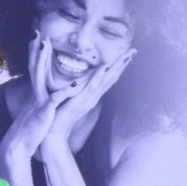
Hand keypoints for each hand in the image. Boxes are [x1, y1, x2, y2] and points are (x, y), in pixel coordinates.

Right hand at [0, 33, 83, 177]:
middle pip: (35, 67)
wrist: (19, 145)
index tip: (38, 36)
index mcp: (36, 92)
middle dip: (37, 50)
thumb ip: (41, 98)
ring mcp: (39, 101)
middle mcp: (36, 93)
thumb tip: (44, 91)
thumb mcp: (37, 109)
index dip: (37, 53)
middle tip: (38, 33)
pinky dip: (64, 92)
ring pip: (41, 77)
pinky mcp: (44, 112)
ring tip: (46, 46)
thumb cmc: (31, 128)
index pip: (36, 68)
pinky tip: (73, 85)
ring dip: (43, 61)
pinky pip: (54, 100)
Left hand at [41, 46, 135, 160]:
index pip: (108, 78)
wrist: (53, 135)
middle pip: (111, 78)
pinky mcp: (79, 103)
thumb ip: (79, 92)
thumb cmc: (60, 117)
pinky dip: (98, 76)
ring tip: (125, 56)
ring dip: (115, 67)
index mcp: (92, 96)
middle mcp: (93, 98)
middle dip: (122, 64)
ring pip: (105, 81)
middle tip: (133, 50)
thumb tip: (85, 82)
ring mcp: (87, 100)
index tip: (127, 54)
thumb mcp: (72, 101)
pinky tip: (104, 66)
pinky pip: (90, 87)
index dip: (118, 66)